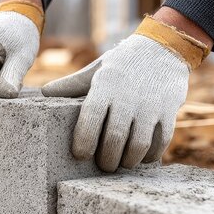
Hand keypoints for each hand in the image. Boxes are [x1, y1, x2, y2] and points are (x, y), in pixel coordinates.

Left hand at [41, 16, 208, 171]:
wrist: (163, 49)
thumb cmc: (122, 64)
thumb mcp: (97, 70)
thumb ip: (72, 84)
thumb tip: (44, 92)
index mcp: (105, 87)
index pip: (90, 119)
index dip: (84, 141)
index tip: (80, 154)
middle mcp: (127, 97)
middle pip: (114, 139)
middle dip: (106, 159)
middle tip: (103, 165)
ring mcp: (150, 105)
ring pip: (138, 146)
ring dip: (128, 161)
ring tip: (121, 163)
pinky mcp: (169, 111)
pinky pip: (159, 142)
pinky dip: (149, 156)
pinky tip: (141, 157)